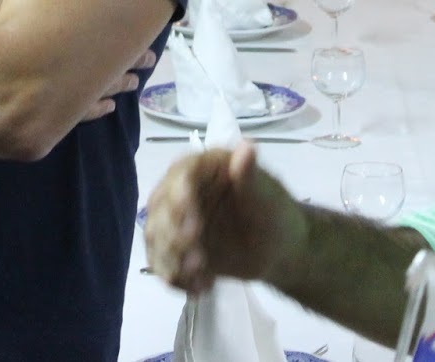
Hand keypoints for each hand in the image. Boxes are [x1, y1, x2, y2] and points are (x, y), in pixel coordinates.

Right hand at [0, 0, 152, 124]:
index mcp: (69, 39)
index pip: (113, 33)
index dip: (134, 32)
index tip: (150, 27)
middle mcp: (71, 70)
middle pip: (112, 65)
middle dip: (131, 60)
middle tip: (149, 58)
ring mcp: (61, 97)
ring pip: (101, 92)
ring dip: (117, 86)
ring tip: (133, 83)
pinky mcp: (47, 116)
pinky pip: (82, 114)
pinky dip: (96, 109)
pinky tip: (106, 108)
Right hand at [144, 141, 307, 292]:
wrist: (278, 249)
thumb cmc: (274, 213)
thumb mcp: (266, 195)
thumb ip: (250, 175)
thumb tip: (246, 146)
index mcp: (202, 168)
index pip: (181, 176)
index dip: (180, 198)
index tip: (192, 224)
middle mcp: (181, 191)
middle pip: (160, 209)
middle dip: (173, 235)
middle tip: (198, 258)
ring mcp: (175, 221)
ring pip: (157, 238)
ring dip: (173, 260)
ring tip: (201, 276)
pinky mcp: (175, 249)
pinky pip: (163, 264)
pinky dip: (177, 279)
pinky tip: (201, 288)